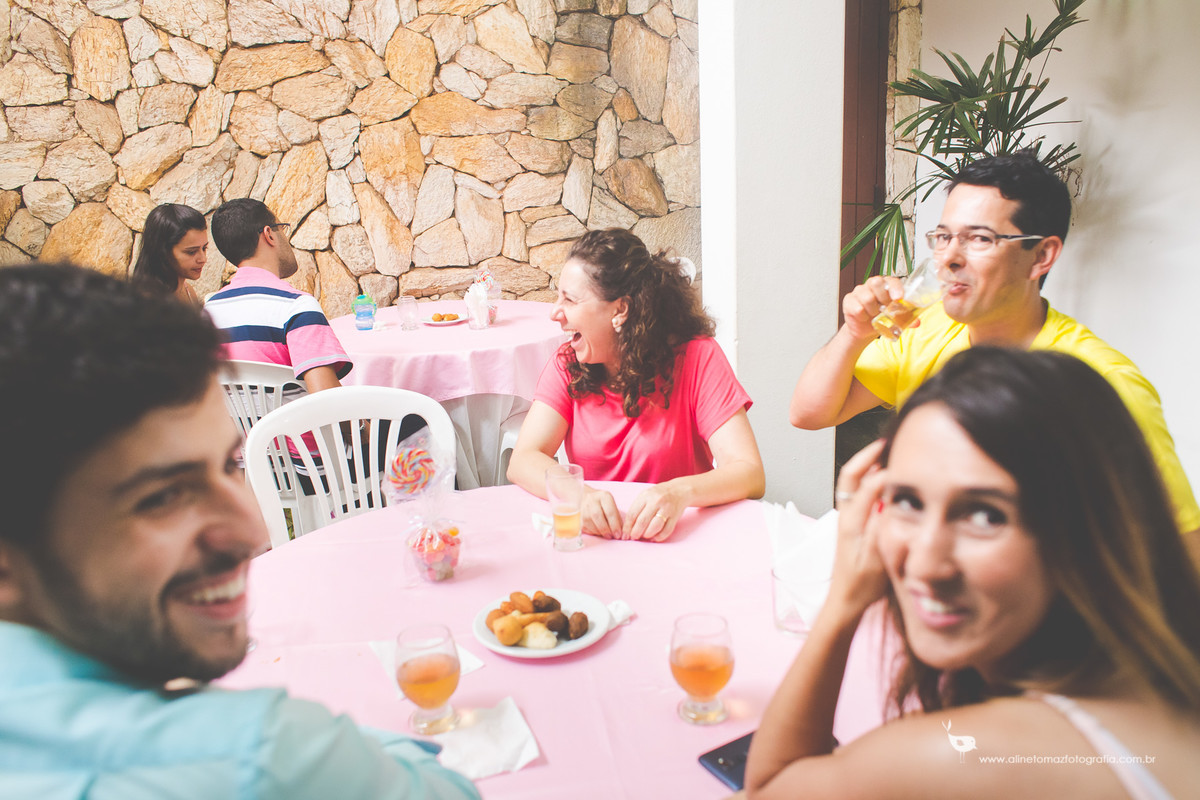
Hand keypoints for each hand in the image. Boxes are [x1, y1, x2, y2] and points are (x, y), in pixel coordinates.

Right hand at [580, 486, 622, 537]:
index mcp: (604, 496)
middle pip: (597, 516)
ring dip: (599, 532)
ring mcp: (583, 507)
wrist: (586, 497)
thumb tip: (619, 533)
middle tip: (611, 536)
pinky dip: (593, 532)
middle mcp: (592, 500)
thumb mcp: (612, 506)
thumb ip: (616, 518)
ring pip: (590, 522)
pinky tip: (598, 532)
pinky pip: (585, 527)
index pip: (610, 511)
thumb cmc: (603, 505)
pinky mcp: (578, 516)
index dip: (615, 525)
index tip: (618, 534)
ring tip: (606, 535)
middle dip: (606, 529)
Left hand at [623, 484, 686, 541]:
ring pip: (655, 527)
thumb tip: (628, 528)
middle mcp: (656, 501)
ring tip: (644, 537)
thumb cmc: (658, 495)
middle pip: (642, 521)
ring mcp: (667, 509)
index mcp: (646, 496)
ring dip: (647, 535)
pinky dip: (659, 537)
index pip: (632, 514)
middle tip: (633, 538)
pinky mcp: (675, 516)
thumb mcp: (645, 496)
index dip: (627, 527)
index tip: (625, 535)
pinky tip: (654, 538)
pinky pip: (666, 531)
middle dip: (635, 533)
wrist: (679, 490)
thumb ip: (637, 509)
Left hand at [828, 439, 889, 615]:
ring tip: (885, 451)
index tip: (906, 458)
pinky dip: (867, 478)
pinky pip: (856, 492)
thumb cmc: (863, 582)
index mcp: (852, 521)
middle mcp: (845, 514)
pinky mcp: (850, 523)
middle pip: (851, 474)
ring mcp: (846, 517)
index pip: (868, 484)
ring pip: (852, 482)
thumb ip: (883, 524)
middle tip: (887, 441)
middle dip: (868, 455)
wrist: (846, 600)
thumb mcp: (876, 555)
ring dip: (866, 464)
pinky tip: (884, 479)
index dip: (886, 468)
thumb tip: (890, 494)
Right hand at [841, 275, 905, 339]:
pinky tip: (864, 317)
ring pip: (867, 297)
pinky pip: (857, 308)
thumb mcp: (896, 318)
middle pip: (875, 282)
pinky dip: (862, 316)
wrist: (865, 330)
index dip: (895, 288)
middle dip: (882, 297)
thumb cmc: (881, 319)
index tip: (898, 297)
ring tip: (874, 315)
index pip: (891, 280)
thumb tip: (916, 322)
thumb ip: (907, 318)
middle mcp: (872, 285)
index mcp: (886, 285)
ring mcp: (859, 291)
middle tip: (884, 309)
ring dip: (872, 310)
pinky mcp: (849, 300)